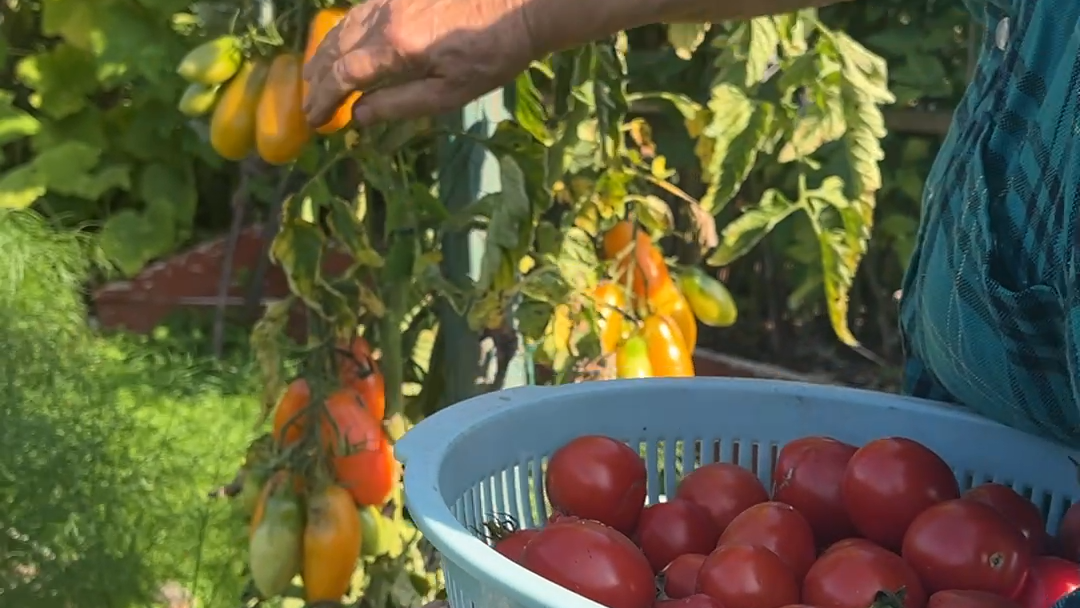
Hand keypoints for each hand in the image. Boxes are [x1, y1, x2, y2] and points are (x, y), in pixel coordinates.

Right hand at [302, 0, 538, 128]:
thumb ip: (400, 104)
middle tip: (309, 103)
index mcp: (396, 47)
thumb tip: (358, 116)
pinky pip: (360, 13)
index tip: (314, 119)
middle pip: (335, 48)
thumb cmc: (492, 55)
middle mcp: (385, 18)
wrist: (521, 4)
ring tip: (314, 76)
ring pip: (343, 27)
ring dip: (324, 54)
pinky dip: (343, 33)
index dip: (323, 99)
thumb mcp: (450, 93)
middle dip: (317, 78)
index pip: (343, 75)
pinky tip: (343, 45)